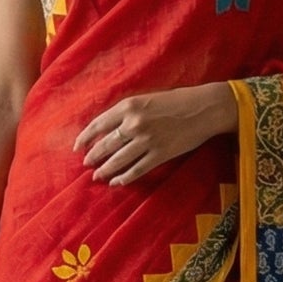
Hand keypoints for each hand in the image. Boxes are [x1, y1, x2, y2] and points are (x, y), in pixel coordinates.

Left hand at [75, 82, 237, 184]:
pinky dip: (125, 177)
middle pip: (106, 145)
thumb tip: (109, 129)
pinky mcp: (160, 154)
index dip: (85, 138)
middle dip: (94, 157)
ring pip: (118, 160)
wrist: (204, 109)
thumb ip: (127, 113)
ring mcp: (147, 140)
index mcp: (129, 106)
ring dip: (105, 169)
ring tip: (98, 176)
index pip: (98, 124)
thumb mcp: (147, 99)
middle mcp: (134, 123)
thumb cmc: (176, 101)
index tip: (78, 147)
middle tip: (87, 164)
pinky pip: (137, 169)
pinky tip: (117, 182)